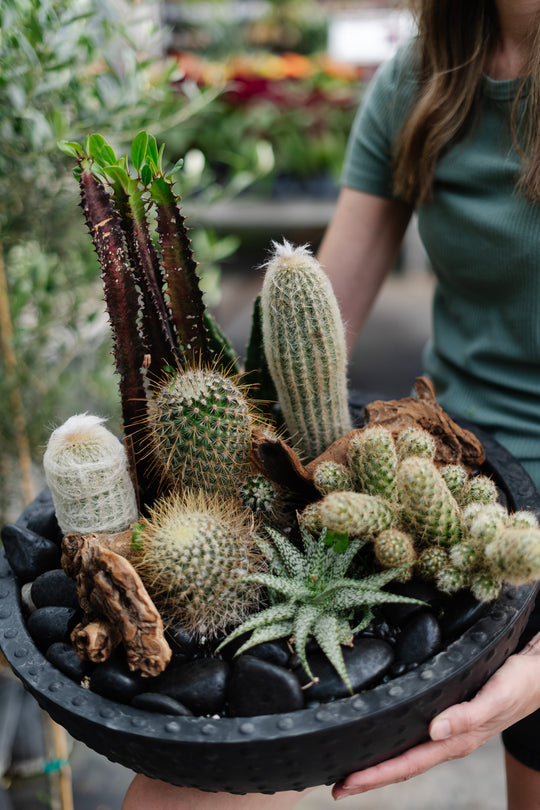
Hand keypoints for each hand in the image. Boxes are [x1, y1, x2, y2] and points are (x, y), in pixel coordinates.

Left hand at [332, 632, 539, 800]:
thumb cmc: (518, 684)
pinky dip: (394, 744)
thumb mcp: (495, 697)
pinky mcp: (449, 716)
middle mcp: (448, 740)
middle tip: (336, 787)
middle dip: (369, 778)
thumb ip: (468, 717)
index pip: (409, 763)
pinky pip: (416, 737)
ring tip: (350, 771)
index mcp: (456, 740)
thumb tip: (435, 731)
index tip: (348, 783)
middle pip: (403, 765)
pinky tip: (381, 742)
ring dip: (379, 765)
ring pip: (408, 754)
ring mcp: (448, 732)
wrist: (538, 674)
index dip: (376, 775)